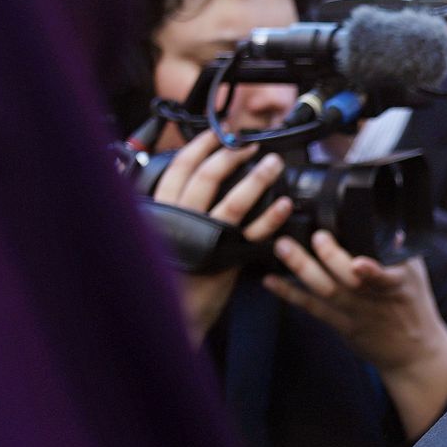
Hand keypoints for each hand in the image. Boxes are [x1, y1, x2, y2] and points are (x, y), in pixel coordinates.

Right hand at [150, 130, 291, 344]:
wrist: (173, 313)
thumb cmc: (168, 274)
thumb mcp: (161, 233)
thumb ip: (172, 207)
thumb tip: (185, 181)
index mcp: (164, 210)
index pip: (179, 168)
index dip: (199, 147)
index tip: (216, 133)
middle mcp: (183, 220)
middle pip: (207, 177)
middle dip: (231, 154)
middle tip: (250, 144)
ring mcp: (206, 238)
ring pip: (233, 201)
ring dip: (257, 178)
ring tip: (274, 164)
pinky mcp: (228, 258)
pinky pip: (253, 233)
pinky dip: (271, 217)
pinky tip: (285, 204)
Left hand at [263, 231, 446, 439]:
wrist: (414, 352)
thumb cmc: (414, 306)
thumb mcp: (416, 275)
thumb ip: (400, 250)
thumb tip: (389, 225)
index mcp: (398, 284)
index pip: (386, 277)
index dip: (371, 271)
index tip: (357, 262)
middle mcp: (374, 299)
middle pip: (351, 282)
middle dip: (331, 258)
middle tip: (315, 236)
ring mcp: (356, 314)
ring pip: (327, 291)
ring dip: (303, 269)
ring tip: (283, 248)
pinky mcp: (342, 325)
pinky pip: (313, 308)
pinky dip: (290, 293)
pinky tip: (271, 280)